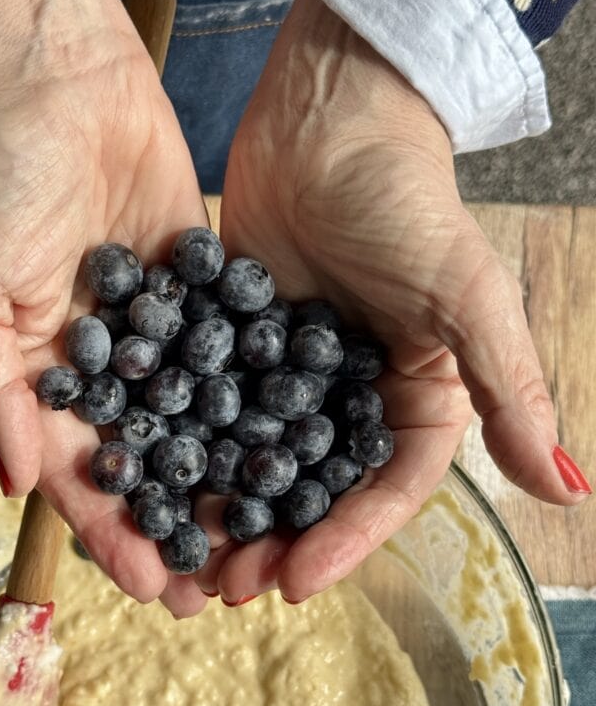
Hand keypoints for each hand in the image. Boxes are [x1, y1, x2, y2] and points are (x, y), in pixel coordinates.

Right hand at [0, 0, 209, 615]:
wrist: (58, 82)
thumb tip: (18, 484)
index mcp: (44, 379)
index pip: (83, 474)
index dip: (116, 531)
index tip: (156, 586)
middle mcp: (106, 365)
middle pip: (149, 462)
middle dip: (180, 523)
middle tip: (222, 586)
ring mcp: (159, 329)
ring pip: (197, 421)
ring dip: (225, 478)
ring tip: (266, 534)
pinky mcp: (204, 288)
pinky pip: (232, 355)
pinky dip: (258, 401)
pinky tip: (294, 446)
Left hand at [208, 0, 589, 605]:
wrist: (329, 118)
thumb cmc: (409, 203)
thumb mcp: (469, 299)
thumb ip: (511, 393)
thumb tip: (568, 491)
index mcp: (410, 398)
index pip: (383, 490)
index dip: (345, 541)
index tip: (296, 583)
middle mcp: (348, 395)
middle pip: (312, 487)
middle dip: (274, 539)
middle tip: (227, 587)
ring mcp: (285, 371)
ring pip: (253, 458)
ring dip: (224, 508)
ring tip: (186, 556)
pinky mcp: (232, 340)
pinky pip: (207, 404)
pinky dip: (184, 445)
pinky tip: (150, 481)